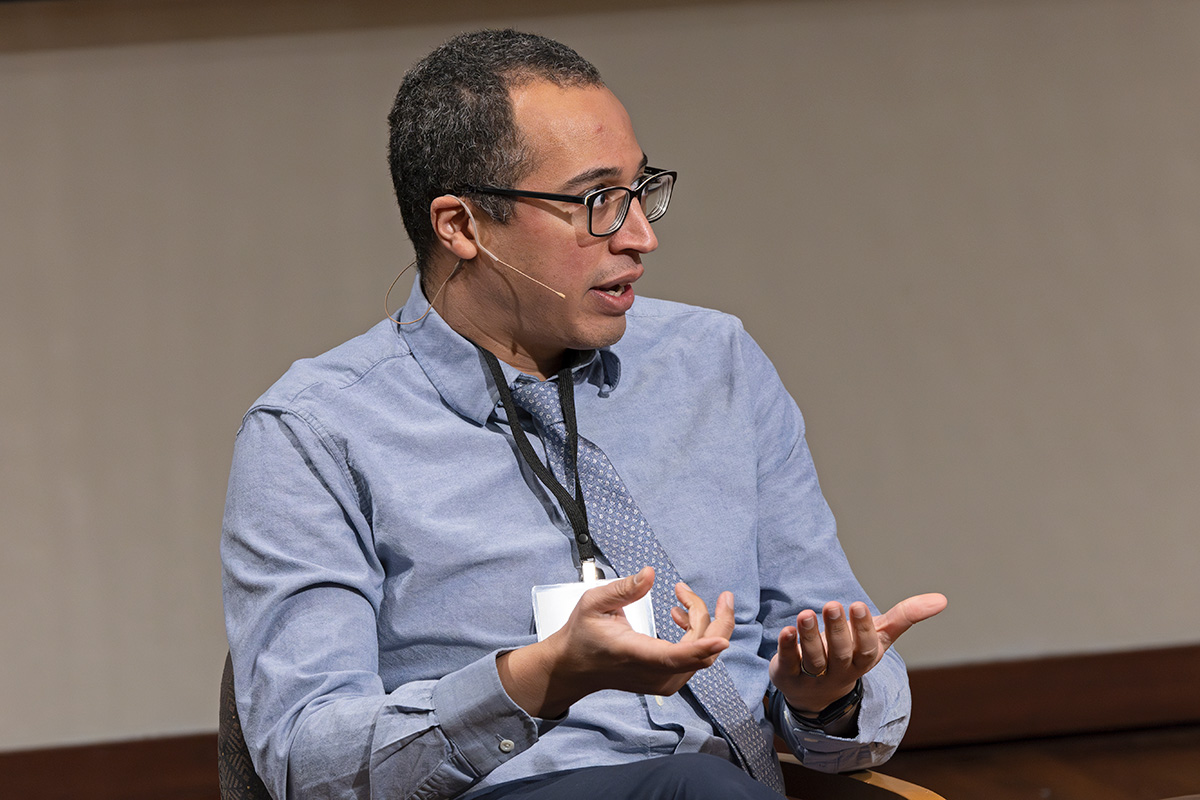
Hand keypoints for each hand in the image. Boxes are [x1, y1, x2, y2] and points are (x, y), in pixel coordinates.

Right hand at [498, 566, 734, 717]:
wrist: (575, 668)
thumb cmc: (583, 635)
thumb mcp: (593, 603)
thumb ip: (623, 588)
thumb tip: (650, 574)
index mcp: (635, 654)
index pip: (675, 657)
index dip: (702, 647)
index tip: (722, 638)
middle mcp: (654, 674)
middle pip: (702, 654)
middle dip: (713, 618)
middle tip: (707, 592)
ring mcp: (663, 682)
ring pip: (703, 656)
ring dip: (702, 623)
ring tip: (680, 599)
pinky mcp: (668, 682)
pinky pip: (695, 660)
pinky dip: (697, 636)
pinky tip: (679, 617)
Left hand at [770, 593, 947, 714]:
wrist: (817, 693)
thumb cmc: (852, 654)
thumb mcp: (879, 636)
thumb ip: (905, 617)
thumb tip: (942, 599)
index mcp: (863, 661)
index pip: (865, 649)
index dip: (862, 630)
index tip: (858, 605)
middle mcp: (839, 672)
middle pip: (839, 654)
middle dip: (837, 630)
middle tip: (832, 604)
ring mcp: (813, 677)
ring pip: (813, 660)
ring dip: (809, 637)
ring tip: (805, 614)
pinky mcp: (788, 675)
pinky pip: (788, 663)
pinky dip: (786, 648)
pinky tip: (785, 631)